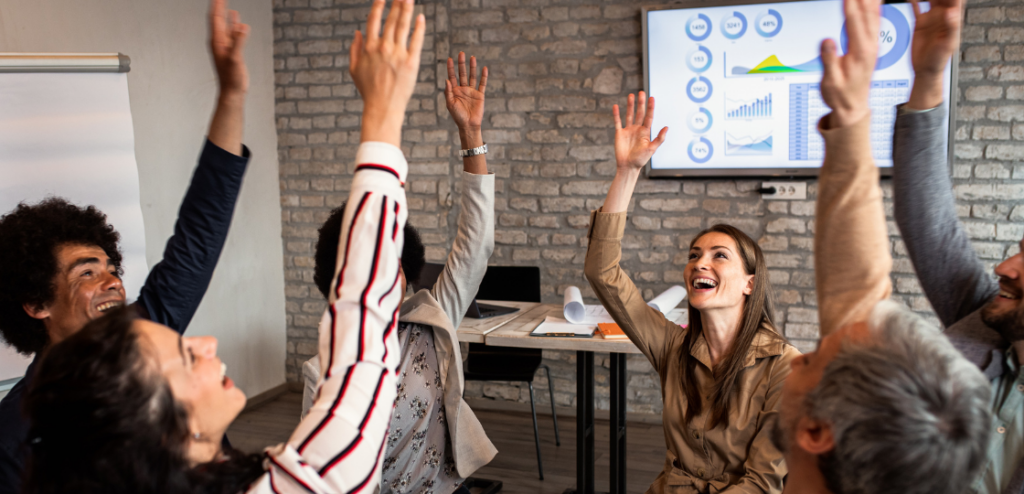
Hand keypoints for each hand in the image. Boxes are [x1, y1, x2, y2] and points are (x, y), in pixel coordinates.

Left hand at [209, 0, 249, 95]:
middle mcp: (218, 41)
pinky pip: (232, 32)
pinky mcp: (232, 49)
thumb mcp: (236, 59)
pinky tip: (236, 18)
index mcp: (216, 41)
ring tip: (225, 1)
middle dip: (219, 5)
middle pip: (217, 18)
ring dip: (225, 12)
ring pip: (224, 24)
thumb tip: (243, 27)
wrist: (232, 91)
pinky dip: (233, 23)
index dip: (217, 5)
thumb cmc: (231, 78)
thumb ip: (239, 42)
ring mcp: (225, 45)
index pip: (215, 18)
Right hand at [350, 0, 425, 146]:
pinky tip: (421, 18)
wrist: (382, 107)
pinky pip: (416, 41)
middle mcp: (383, 47)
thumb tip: (357, 32)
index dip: (379, 6)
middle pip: (391, 19)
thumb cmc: (368, 90)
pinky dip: (419, 28)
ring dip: (407, 10)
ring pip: (403, 26)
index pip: (374, 20)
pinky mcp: (411, 62)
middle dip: (396, 3)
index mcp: (369, 47)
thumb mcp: (354, 69)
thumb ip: (354, 49)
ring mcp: (397, 54)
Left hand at [445, 52, 487, 133]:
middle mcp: (463, 89)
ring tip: (472, 57)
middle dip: (461, 64)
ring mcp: (472, 91)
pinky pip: (482, 84)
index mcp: (454, 91)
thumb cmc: (457, 116)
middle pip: (462, 73)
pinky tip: (484, 69)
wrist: (468, 125)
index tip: (449, 59)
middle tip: (461, 53)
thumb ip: (448, 92)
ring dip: (472, 67)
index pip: (452, 76)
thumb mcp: (450, 104)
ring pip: (472, 76)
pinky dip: (484, 77)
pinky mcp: (480, 95)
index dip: (451, 68)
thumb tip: (446, 80)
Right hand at [613, 92, 667, 172]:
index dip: (651, 107)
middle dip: (641, 103)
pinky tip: (616, 106)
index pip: (649, 117)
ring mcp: (628, 130)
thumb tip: (666, 127)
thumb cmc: (641, 160)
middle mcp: (637, 129)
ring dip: (630, 105)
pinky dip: (616, 114)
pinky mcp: (619, 133)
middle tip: (642, 92)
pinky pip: (617, 122)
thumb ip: (659, 138)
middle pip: (639, 113)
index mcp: (645, 132)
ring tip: (631, 95)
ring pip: (629, 115)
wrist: (628, 166)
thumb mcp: (652, 149)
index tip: (652, 98)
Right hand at [819, 0, 879, 127]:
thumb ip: (829, 60)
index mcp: (859, 53)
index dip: (850, 6)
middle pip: (867, 15)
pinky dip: (874, 9)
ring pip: (873, 17)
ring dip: (870, 2)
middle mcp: (869, 47)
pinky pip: (874, 23)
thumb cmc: (840, 96)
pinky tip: (874, 2)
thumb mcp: (830, 82)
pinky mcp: (871, 47)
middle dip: (862, 0)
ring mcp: (872, 46)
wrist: (853, 108)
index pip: (854, 23)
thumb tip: (827, 41)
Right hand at [907, 0, 959, 108]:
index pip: (955, 1)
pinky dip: (913, 0)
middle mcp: (942, 16)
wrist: (924, 69)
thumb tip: (950, 12)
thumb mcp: (948, 43)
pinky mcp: (920, 23)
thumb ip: (951, 26)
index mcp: (953, 19)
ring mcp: (931, 18)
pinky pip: (916, 7)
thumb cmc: (939, 59)